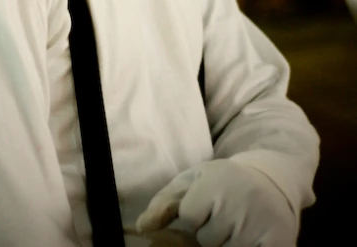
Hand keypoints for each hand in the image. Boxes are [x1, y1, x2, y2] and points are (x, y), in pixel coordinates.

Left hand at [136, 159, 297, 246]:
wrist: (270, 179)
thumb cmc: (223, 182)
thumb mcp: (193, 181)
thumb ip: (164, 202)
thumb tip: (142, 227)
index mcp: (215, 182)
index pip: (189, 217)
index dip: (194, 215)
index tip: (204, 205)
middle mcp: (238, 202)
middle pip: (207, 239)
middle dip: (211, 232)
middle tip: (223, 216)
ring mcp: (259, 224)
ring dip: (228, 243)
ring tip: (237, 225)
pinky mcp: (279, 242)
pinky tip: (250, 238)